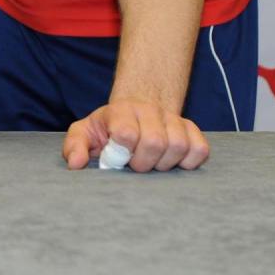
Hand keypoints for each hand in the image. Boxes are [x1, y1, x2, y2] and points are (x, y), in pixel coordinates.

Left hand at [62, 100, 208, 171]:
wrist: (134, 109)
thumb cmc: (107, 128)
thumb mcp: (84, 132)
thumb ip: (75, 145)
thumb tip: (76, 164)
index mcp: (120, 110)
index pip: (126, 133)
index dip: (122, 153)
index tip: (116, 159)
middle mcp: (149, 109)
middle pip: (154, 142)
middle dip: (143, 163)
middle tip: (134, 164)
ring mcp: (172, 118)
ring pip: (178, 145)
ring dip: (164, 164)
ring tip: (151, 163)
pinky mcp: (191, 129)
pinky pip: (199, 149)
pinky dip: (188, 162)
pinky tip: (172, 162)